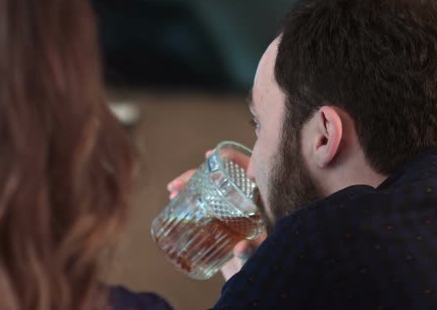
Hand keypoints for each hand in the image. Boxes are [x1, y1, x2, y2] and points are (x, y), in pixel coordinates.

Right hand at [167, 151, 265, 280]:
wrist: (255, 280)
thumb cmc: (264, 263)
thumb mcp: (262, 254)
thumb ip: (254, 251)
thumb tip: (240, 248)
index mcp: (259, 200)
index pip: (248, 168)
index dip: (231, 157)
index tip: (210, 156)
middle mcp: (244, 201)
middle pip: (221, 178)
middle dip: (196, 175)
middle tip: (177, 183)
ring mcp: (231, 211)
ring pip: (210, 190)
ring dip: (189, 185)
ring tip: (172, 190)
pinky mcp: (219, 223)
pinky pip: (204, 205)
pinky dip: (189, 200)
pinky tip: (175, 199)